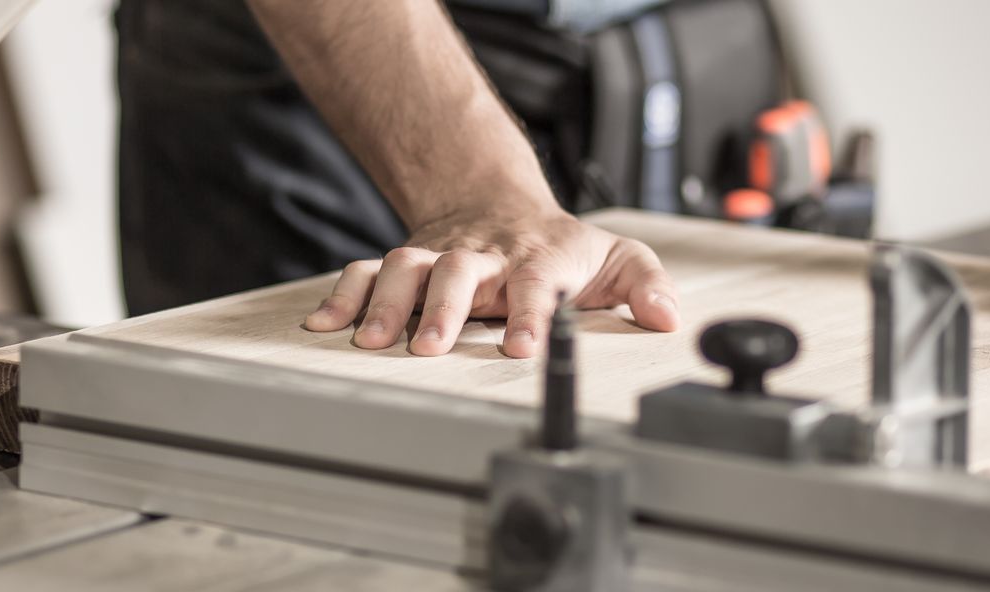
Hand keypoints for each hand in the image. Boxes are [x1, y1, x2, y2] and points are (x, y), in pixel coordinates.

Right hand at [301, 209, 680, 357]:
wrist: (497, 202)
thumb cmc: (560, 245)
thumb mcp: (616, 258)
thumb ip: (645, 284)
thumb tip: (666, 316)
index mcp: (538, 258)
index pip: (537, 283)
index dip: (531, 314)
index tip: (521, 348)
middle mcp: (484, 255)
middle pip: (459, 271)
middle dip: (442, 308)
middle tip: (427, 347)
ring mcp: (440, 256)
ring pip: (406, 267)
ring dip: (385, 302)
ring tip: (370, 341)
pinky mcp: (406, 261)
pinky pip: (367, 271)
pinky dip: (342, 295)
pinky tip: (323, 324)